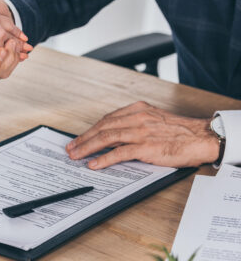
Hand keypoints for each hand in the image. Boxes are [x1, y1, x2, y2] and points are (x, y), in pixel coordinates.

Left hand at [65, 101, 219, 169]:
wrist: (202, 137)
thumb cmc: (180, 132)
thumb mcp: (154, 120)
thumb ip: (135, 124)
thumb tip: (115, 137)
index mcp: (138, 109)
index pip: (107, 119)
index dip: (91, 129)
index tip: (79, 138)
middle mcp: (137, 118)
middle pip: (102, 127)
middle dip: (83, 138)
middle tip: (71, 148)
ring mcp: (140, 132)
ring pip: (106, 137)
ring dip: (87, 147)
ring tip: (76, 155)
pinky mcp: (146, 146)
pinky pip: (119, 152)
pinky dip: (103, 158)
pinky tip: (94, 164)